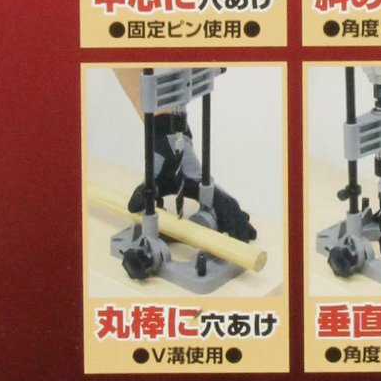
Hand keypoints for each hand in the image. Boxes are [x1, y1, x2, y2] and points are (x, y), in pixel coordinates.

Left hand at [131, 113, 257, 242]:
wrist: (170, 141)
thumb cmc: (164, 161)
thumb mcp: (153, 178)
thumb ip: (142, 194)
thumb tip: (133, 209)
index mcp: (199, 186)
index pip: (219, 205)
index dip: (227, 219)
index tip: (232, 233)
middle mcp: (209, 186)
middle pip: (230, 207)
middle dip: (238, 224)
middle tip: (244, 240)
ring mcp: (211, 186)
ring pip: (230, 204)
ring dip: (238, 219)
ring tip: (247, 235)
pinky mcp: (208, 188)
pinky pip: (225, 201)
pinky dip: (232, 213)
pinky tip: (235, 223)